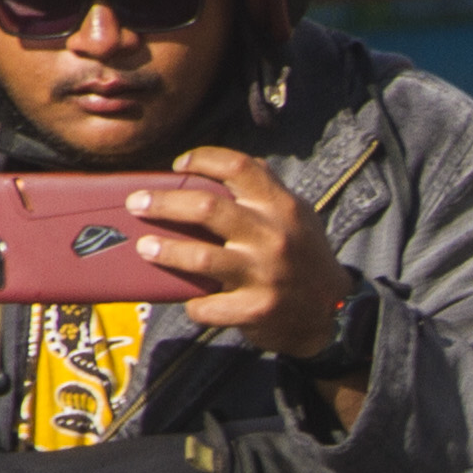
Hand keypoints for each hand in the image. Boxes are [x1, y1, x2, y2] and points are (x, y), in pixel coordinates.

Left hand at [131, 148, 354, 363]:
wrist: (335, 312)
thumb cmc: (306, 257)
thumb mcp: (298, 215)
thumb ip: (265, 193)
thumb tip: (215, 171)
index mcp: (282, 207)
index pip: (238, 167)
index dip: (203, 160)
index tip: (179, 165)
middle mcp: (272, 236)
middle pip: (206, 208)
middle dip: (163, 204)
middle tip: (137, 204)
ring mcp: (263, 275)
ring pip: (200, 257)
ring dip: (166, 251)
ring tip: (145, 247)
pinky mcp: (255, 310)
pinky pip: (208, 306)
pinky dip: (193, 304)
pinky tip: (188, 300)